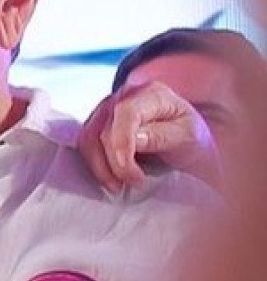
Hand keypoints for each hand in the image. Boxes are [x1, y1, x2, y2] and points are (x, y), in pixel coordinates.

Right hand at [77, 79, 220, 191]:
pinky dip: (95, 164)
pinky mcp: (99, 124)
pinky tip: (111, 178)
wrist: (190, 144)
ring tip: (119, 186)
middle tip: (133, 183)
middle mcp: (125, 96)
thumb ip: (162, 136)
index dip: (122, 143)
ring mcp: (109, 108)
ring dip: (100, 166)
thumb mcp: (189, 139)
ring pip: (88, 138)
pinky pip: (87, 144)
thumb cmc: (193, 140)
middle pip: (103, 128)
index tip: (130, 172)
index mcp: (152, 94)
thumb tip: (134, 139)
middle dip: (112, 162)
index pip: (126, 113)